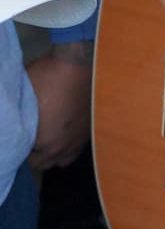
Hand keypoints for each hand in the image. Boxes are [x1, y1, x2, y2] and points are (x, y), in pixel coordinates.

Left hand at [27, 48, 92, 170]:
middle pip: (41, 164)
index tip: (17, 134)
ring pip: (59, 161)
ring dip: (51, 153)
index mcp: (42, 141)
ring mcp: (76, 143)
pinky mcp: (88, 135)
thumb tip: (13, 123)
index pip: (23, 156)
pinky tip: (62, 134)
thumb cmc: (47, 78)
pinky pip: (74, 152)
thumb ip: (17, 116)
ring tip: (47, 138)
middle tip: (30, 136)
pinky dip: (66, 147)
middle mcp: (60, 148)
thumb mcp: (23, 96)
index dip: (18, 145)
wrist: (79, 65)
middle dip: (34, 153)